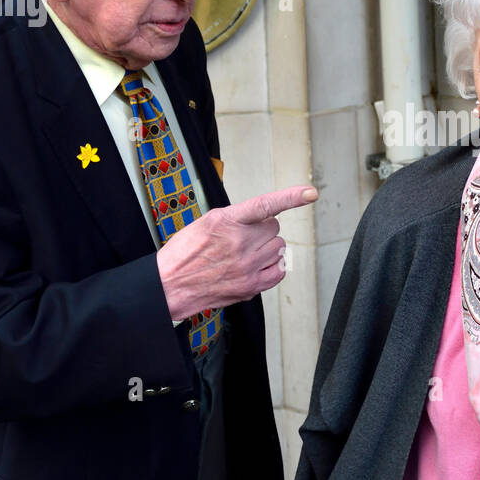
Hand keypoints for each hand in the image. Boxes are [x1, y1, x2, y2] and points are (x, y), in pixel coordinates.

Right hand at [156, 185, 317, 319]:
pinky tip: (257, 266)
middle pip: (274, 228)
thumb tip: (263, 217)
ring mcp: (247, 266)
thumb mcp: (206, 222)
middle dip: (263, 230)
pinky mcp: (251, 286)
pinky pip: (280, 270)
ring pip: (279, 248)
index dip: (290, 197)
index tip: (310, 193)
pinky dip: (273, 266)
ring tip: (245, 253)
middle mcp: (239, 243)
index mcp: (226, 221)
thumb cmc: (185, 253)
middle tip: (244, 238)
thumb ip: (236, 218)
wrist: (170, 285)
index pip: (265, 205)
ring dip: (267, 248)